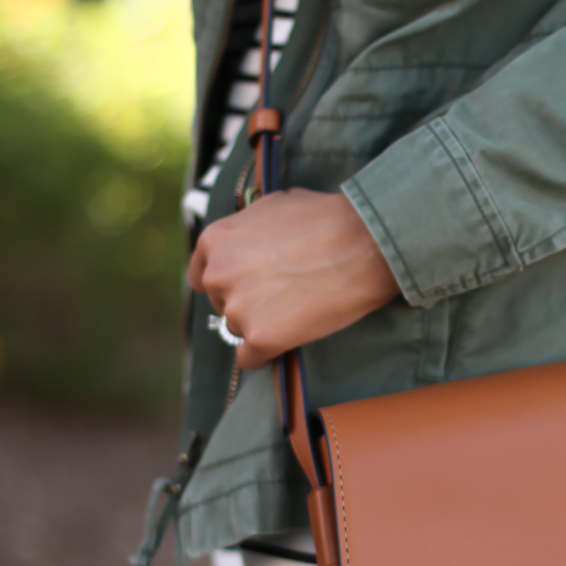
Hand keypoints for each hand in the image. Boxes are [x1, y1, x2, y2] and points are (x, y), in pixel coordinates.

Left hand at [188, 189, 399, 369]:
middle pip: (221, 305)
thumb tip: (246, 243)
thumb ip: (247, 230)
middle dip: (246, 303)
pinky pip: (251, 359)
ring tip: (296, 311)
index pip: (201, 276)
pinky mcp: (261, 338)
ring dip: (261, 326)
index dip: (227, 282)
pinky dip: (266, 354)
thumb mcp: (272, 206)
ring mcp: (237, 309)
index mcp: (215, 241)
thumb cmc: (326, 219)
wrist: (364, 244)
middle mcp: (218, 275)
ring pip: (239, 331)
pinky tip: (286, 342)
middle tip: (281, 296)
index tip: (247, 286)